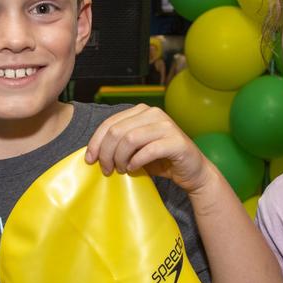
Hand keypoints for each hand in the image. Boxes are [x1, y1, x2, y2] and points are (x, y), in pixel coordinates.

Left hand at [85, 104, 213, 192]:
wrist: (192, 171)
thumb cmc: (161, 160)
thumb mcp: (135, 149)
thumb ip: (118, 143)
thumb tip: (92, 152)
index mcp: (141, 111)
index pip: (109, 123)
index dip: (96, 142)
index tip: (90, 160)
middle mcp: (154, 113)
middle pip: (117, 131)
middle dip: (106, 153)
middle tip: (107, 169)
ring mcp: (166, 126)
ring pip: (130, 139)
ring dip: (120, 158)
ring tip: (121, 169)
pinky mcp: (176, 141)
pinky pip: (148, 150)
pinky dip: (136, 162)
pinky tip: (134, 168)